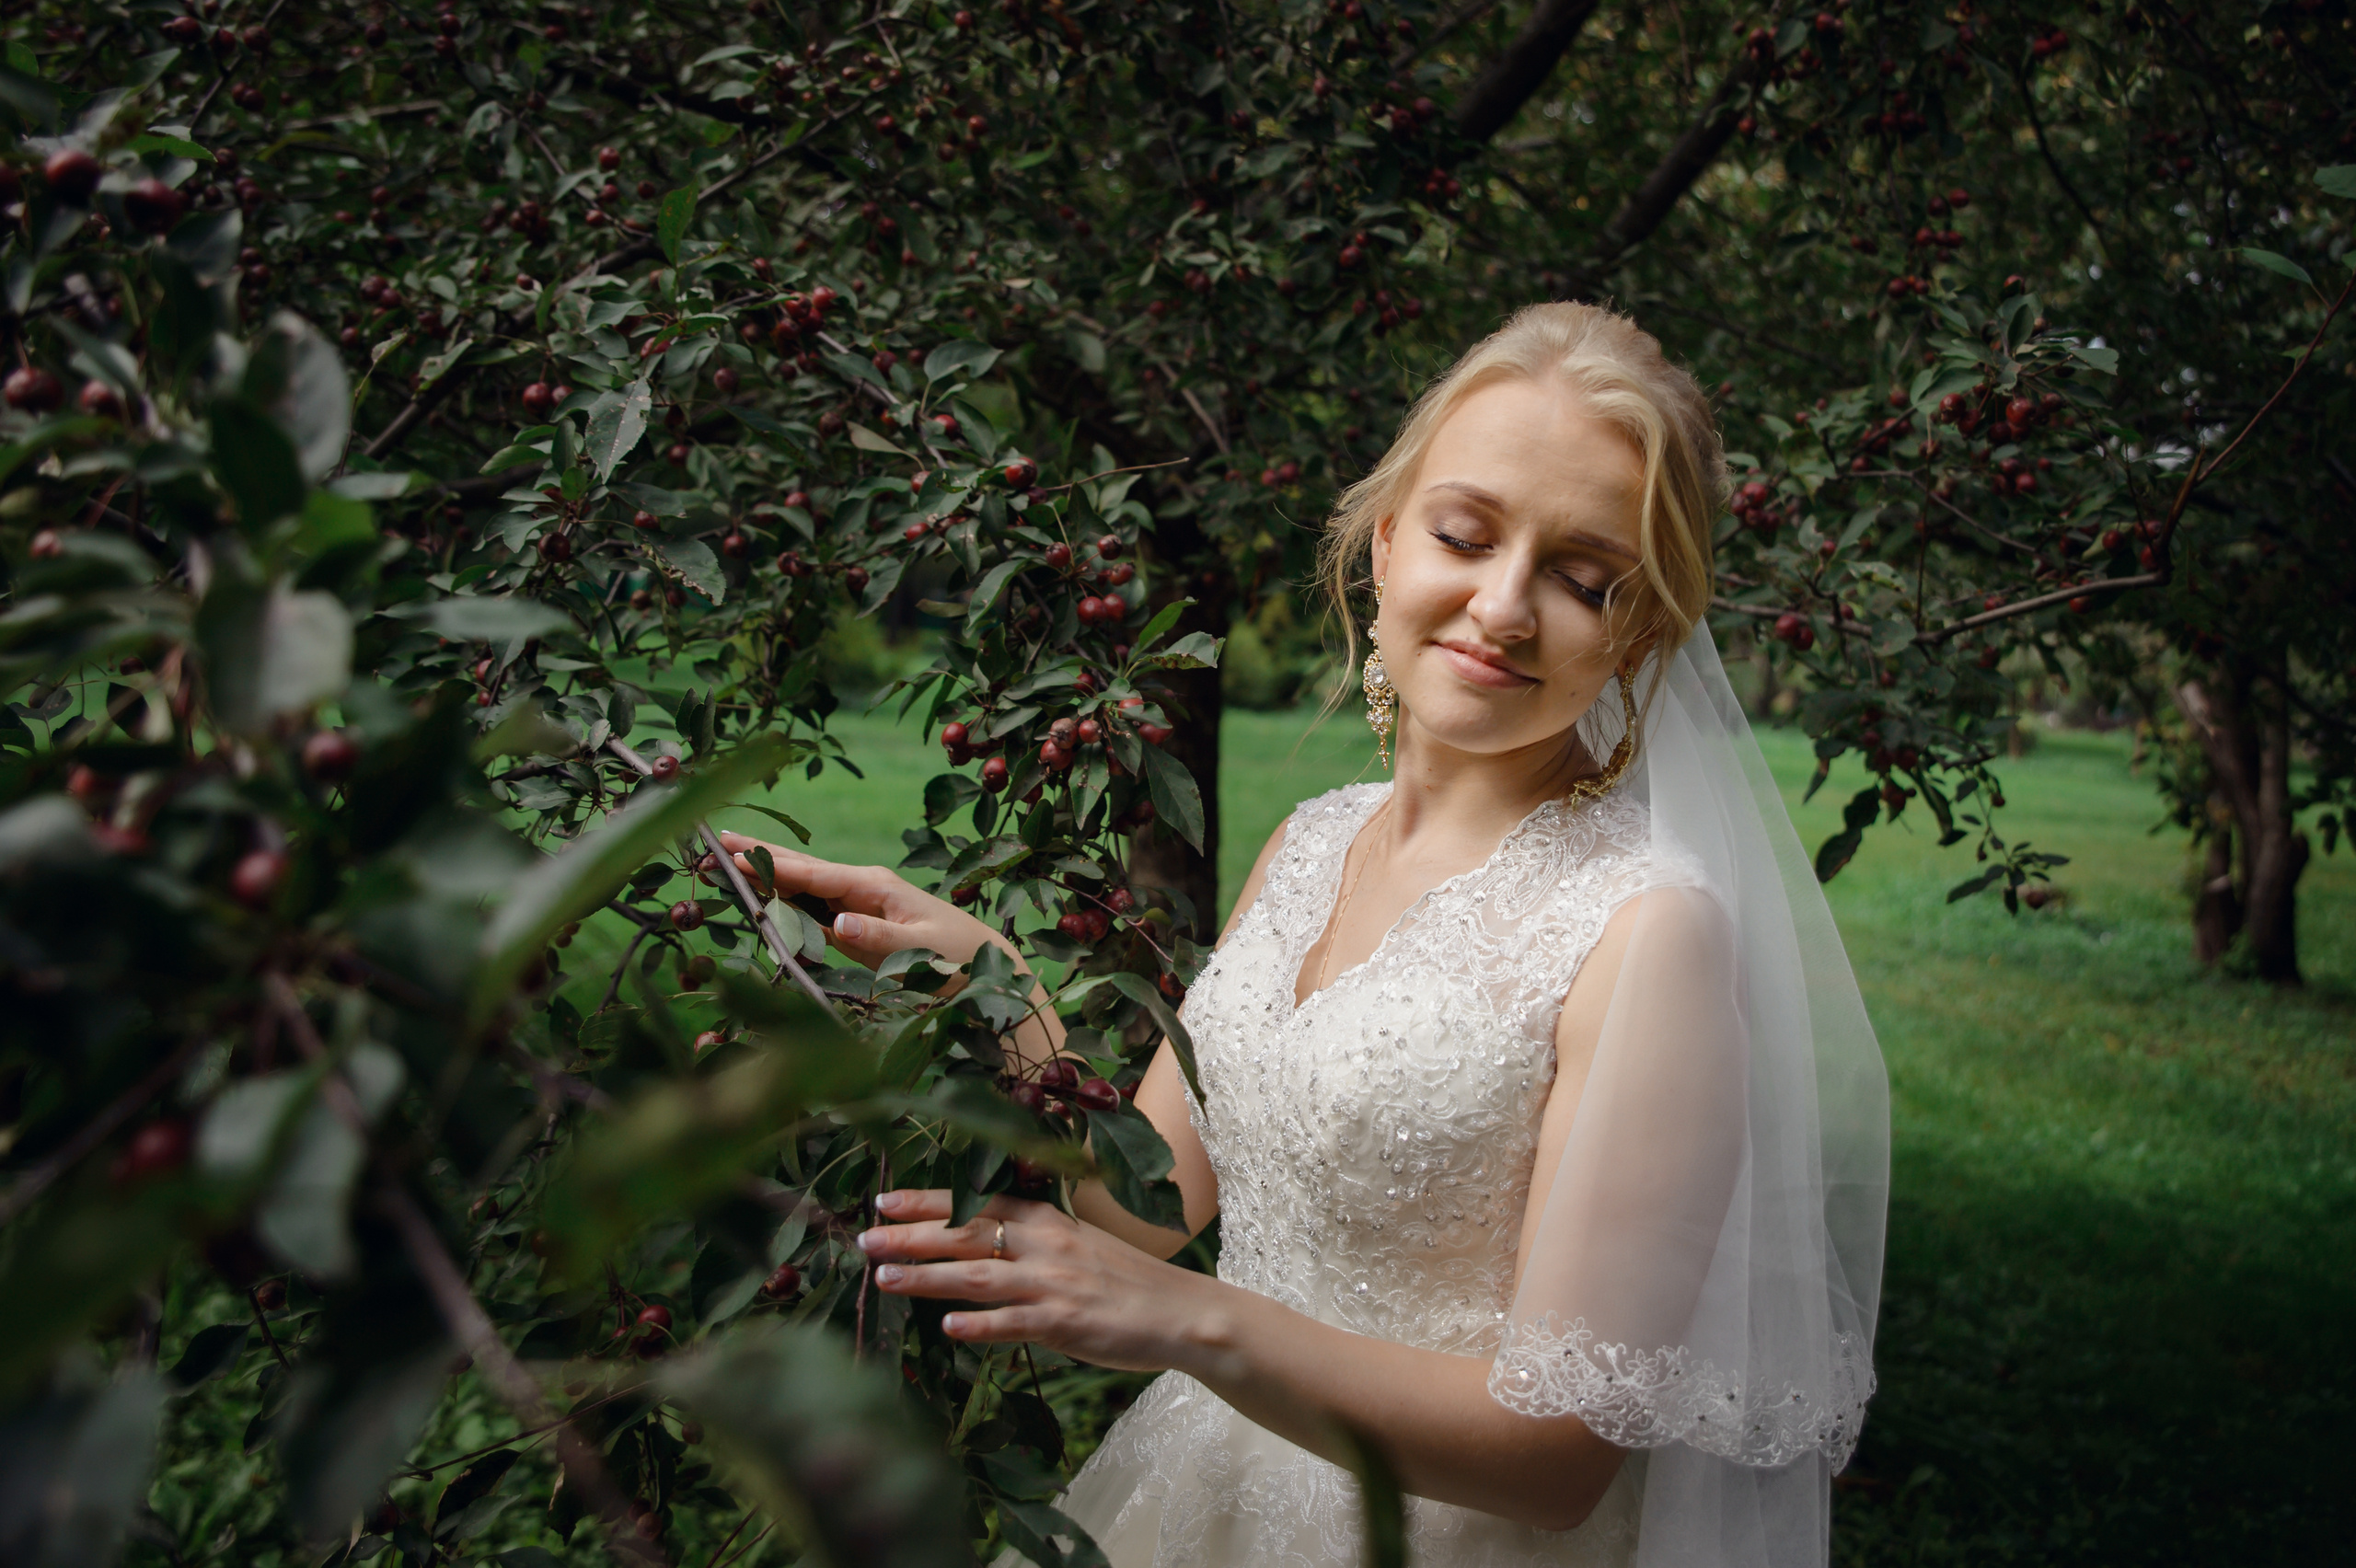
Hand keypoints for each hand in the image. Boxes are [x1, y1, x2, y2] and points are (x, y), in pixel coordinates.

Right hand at [716, 833, 1003, 970]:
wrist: (986, 964)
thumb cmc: (958, 956)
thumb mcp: (923, 950)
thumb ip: (881, 939)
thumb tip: (837, 925)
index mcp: (874, 886)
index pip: (813, 873)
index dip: (772, 865)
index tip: (733, 854)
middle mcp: (861, 888)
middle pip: (800, 869)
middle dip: (757, 856)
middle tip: (711, 842)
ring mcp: (857, 904)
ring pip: (801, 884)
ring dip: (763, 873)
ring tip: (721, 861)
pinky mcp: (856, 923)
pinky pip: (811, 907)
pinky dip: (781, 897)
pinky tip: (756, 894)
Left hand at [858, 1189, 1218, 1371]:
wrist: (1182, 1312)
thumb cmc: (1125, 1283)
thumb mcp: (1076, 1246)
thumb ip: (1029, 1242)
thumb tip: (977, 1243)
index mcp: (1047, 1220)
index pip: (976, 1202)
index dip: (927, 1202)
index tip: (882, 1200)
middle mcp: (1046, 1244)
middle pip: (966, 1234)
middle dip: (911, 1236)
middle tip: (863, 1239)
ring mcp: (1054, 1283)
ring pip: (978, 1276)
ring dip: (927, 1277)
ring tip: (884, 1278)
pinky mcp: (1065, 1323)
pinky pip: (1014, 1323)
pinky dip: (979, 1325)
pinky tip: (948, 1326)